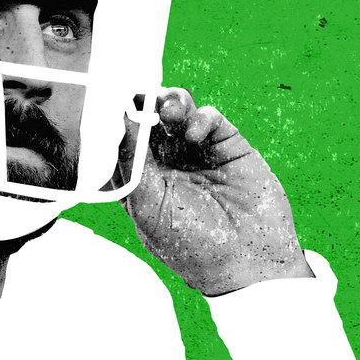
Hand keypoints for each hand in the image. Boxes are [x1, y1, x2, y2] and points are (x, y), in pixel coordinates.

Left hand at [114, 88, 313, 296]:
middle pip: (149, 120)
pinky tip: (195, 134)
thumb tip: (122, 120)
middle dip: (144, 105)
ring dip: (170, 103)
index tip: (111, 104)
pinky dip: (200, 118)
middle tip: (141, 97)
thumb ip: (132, 163)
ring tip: (169, 111)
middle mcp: (169, 164)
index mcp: (143, 181)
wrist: (249, 262)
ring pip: (178, 112)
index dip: (117, 122)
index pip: (123, 142)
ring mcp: (198, 153)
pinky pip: (209, 119)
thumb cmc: (193, 247)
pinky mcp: (228, 146)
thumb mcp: (148, 208)